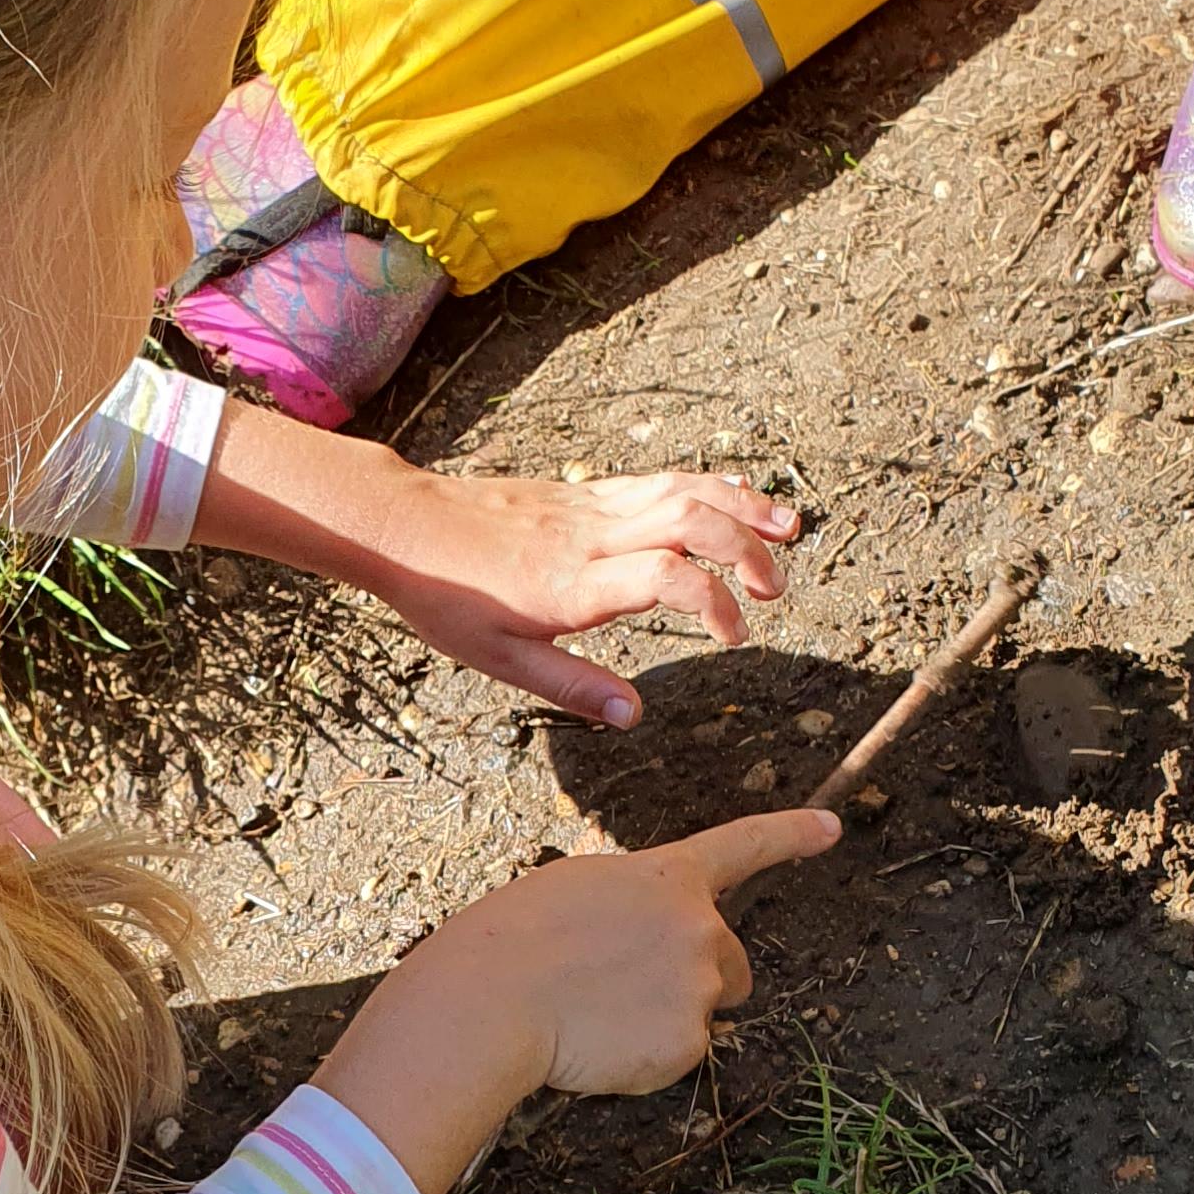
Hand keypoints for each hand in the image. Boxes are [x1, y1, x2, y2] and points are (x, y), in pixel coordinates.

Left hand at [194, 407, 795, 725]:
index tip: (735, 636)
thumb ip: (572, 685)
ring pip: (682, 488)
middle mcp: (593, 536)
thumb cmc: (448, 600)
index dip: (716, 601)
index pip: (669, 576)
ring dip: (742, 506)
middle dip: (749, 548)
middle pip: (692, 518)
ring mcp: (591, 506)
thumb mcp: (500, 660)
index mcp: (577, 584)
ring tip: (788, 526)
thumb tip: (635, 714)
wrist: (405, 525)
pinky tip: (734, 496)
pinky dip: (706, 486)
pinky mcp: (584, 492)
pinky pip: (658, 479)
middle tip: (776, 589)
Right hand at [312, 805, 840, 1193]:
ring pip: (696, 1015)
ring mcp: (698, 988)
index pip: (743, 845)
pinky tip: (595, 1044)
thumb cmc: (515, 939)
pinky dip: (641, 1059)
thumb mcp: (579, 891)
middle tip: (628, 991)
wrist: (495, 999)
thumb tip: (649, 947)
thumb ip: (635, 907)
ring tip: (593, 1014)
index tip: (831, 829)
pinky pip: (674, 1057)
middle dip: (700, 982)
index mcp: (668, 876)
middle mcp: (700, 927)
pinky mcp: (688, 1045)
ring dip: (660, 1020)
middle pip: (732, 965)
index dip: (790, 835)